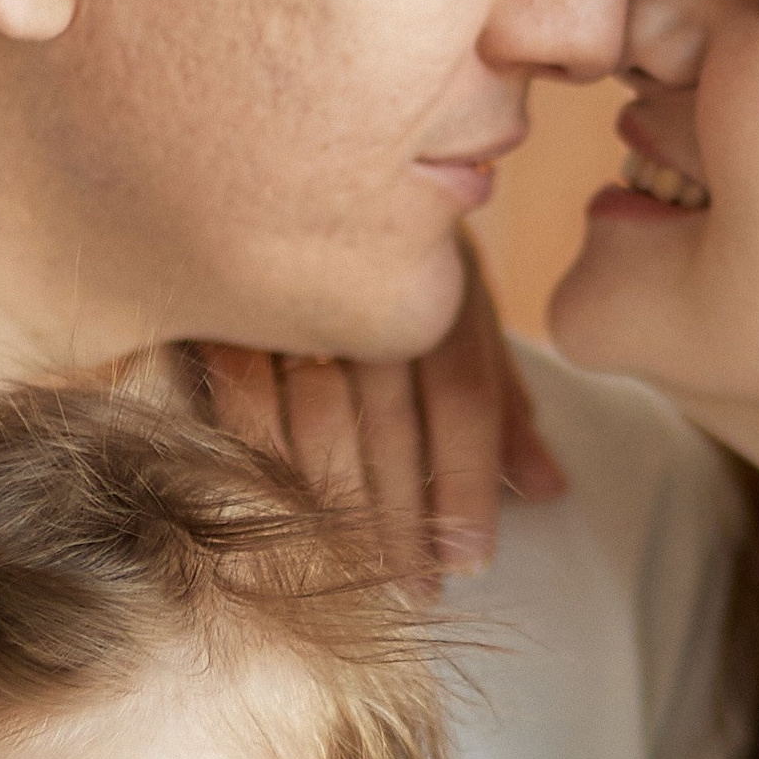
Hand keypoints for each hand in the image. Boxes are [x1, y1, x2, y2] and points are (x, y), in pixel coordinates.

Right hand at [191, 239, 565, 577]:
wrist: (251, 163)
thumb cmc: (377, 255)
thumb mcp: (451, 302)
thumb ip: (498, 398)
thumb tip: (550, 491)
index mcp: (438, 273)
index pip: (466, 394)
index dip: (472, 482)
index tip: (473, 563)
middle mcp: (369, 274)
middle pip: (394, 419)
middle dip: (406, 520)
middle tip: (414, 594)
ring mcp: (287, 285)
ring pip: (317, 419)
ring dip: (339, 510)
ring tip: (354, 577)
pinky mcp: (209, 301)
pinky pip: (240, 400)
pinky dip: (263, 467)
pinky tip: (281, 520)